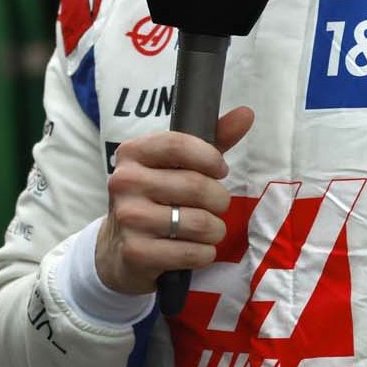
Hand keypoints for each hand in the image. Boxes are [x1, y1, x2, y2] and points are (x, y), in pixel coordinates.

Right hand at [95, 106, 254, 294]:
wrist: (120, 250)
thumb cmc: (159, 198)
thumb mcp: (180, 165)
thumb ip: (214, 139)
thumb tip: (246, 113)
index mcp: (133, 153)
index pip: (180, 145)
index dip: (210, 158)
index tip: (219, 170)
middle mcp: (124, 182)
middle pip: (197, 186)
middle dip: (219, 200)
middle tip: (216, 207)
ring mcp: (128, 218)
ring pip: (199, 222)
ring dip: (214, 230)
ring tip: (206, 230)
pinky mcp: (135, 253)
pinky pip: (192, 252)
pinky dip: (204, 253)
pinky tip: (195, 250)